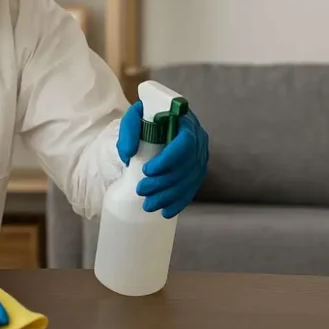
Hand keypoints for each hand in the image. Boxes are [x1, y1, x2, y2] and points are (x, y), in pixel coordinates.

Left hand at [116, 101, 209, 217]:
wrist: (156, 124)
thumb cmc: (147, 119)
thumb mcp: (135, 116)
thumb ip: (130, 130)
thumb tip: (128, 154)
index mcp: (186, 122)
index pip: (185, 143)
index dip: (168, 160)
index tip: (147, 170)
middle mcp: (198, 139)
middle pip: (187, 166)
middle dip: (163, 182)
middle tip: (141, 191)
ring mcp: (200, 156)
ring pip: (189, 181)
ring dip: (169, 196)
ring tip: (148, 205)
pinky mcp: (197, 171)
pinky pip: (192, 190)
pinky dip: (179, 202)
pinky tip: (166, 212)